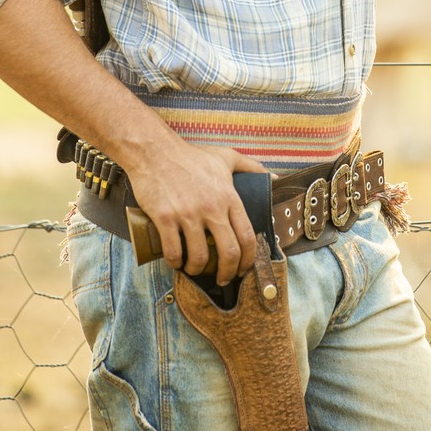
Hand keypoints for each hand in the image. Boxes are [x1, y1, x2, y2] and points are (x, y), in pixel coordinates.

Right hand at [124, 138, 263, 285]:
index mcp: (229, 197)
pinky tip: (175, 261)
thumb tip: (275, 178)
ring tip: (194, 269)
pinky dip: (175, 262)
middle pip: (229, 252)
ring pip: (199, 256)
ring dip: (197, 269)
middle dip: (228, 272)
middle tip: (222, 279)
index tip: (243, 269)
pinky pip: (173, 250)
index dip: (248, 259)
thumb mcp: (226, 157)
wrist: (155, 151)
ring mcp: (188, 214)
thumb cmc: (191, 156)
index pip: (247, 236)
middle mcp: (212, 208)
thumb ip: (252, 167)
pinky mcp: (165, 218)